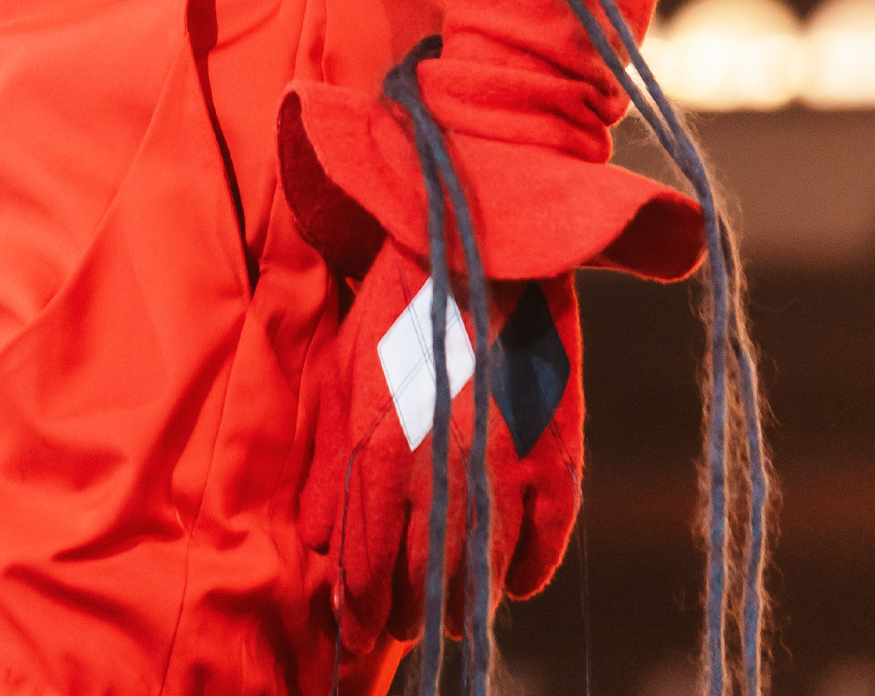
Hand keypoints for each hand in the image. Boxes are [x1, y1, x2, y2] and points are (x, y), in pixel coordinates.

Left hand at [299, 242, 581, 657]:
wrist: (477, 240)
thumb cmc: (399, 304)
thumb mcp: (344, 374)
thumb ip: (330, 464)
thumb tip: (319, 540)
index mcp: (382, 452)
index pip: (367, 564)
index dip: (361, 609)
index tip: (356, 633)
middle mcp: (442, 470)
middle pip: (424, 578)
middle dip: (408, 612)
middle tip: (403, 626)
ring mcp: (505, 464)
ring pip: (484, 571)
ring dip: (464, 606)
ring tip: (451, 620)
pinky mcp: (555, 449)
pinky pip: (547, 538)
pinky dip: (529, 571)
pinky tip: (514, 585)